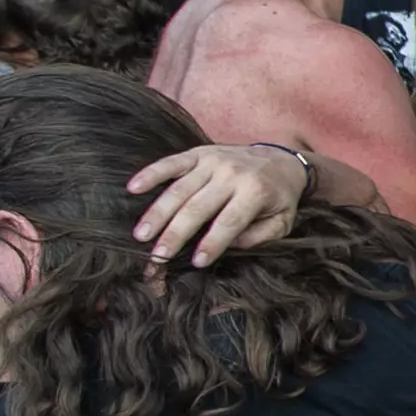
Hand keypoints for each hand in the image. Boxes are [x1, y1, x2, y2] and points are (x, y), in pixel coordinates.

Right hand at [126, 142, 309, 266]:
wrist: (281, 158)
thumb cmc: (278, 197)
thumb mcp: (282, 221)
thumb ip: (261, 235)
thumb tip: (231, 245)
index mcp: (255, 192)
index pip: (230, 221)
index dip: (212, 243)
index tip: (196, 262)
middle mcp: (232, 174)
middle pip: (198, 207)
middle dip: (175, 233)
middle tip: (157, 256)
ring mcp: (213, 161)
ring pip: (179, 189)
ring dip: (157, 213)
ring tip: (141, 234)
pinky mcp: (199, 153)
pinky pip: (172, 163)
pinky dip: (151, 174)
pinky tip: (133, 188)